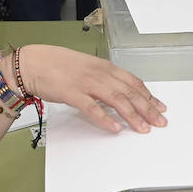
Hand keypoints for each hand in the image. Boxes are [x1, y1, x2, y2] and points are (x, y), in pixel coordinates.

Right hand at [16, 45, 166, 133]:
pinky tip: (115, 128)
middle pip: (129, 92)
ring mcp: (86, 83)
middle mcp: (99, 74)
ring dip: (132, 115)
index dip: (148, 95)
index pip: (133, 82)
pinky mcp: (72, 93)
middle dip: (147, 108)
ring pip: (116, 100)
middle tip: (159, 122)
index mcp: (104, 66)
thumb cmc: (57, 65)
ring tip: (143, 128)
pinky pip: (92, 108)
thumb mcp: (87, 67)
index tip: (160, 107)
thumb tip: (119, 91)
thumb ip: (103, 78)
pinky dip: (105, 119)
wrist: (32, 63)